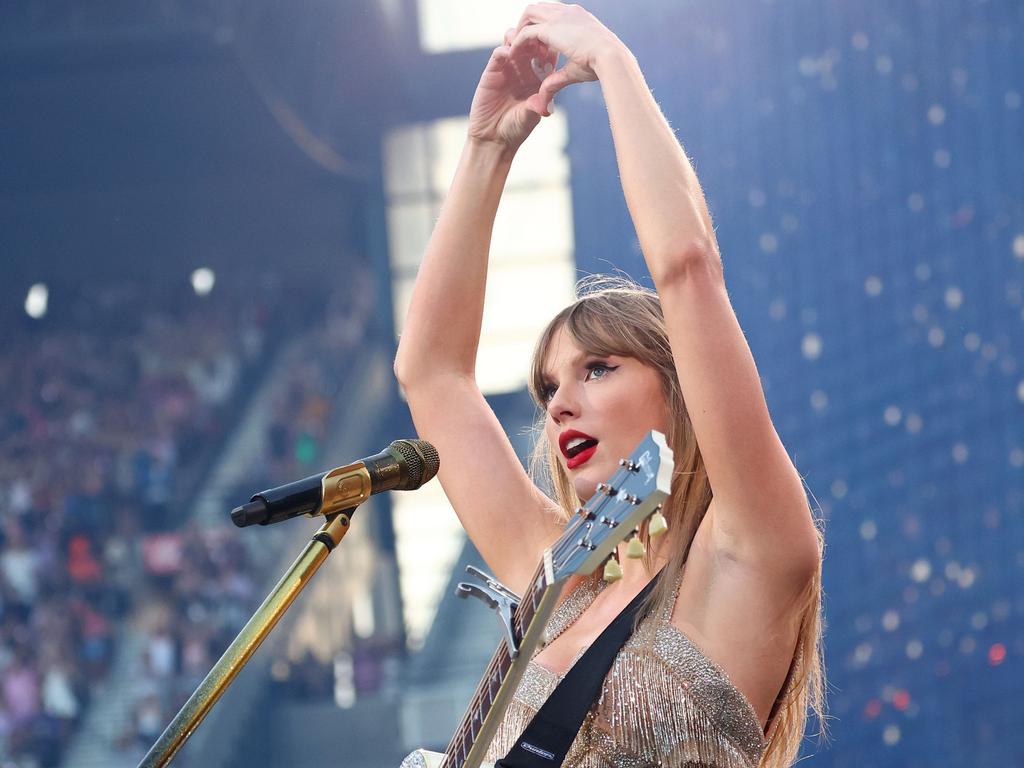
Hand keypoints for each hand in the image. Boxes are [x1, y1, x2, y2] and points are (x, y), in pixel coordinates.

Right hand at [467, 29, 558, 149]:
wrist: (493, 138)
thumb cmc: (516, 129)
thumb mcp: (530, 117)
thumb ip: (536, 107)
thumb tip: (547, 106)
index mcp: (539, 78)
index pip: (547, 55)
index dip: (551, 47)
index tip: (555, 44)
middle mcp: (524, 70)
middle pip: (531, 42)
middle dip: (536, 36)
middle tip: (539, 36)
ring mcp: (508, 68)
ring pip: (514, 42)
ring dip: (519, 37)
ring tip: (523, 42)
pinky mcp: (492, 71)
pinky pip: (498, 54)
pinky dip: (504, 49)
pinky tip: (508, 53)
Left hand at [510, 3, 624, 115]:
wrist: (611, 57)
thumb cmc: (602, 65)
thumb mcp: (577, 68)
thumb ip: (559, 77)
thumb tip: (548, 93)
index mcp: (579, 17)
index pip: (554, 13)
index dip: (543, 26)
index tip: (538, 45)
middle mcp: (568, 12)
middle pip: (539, 7)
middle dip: (528, 22)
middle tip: (522, 42)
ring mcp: (559, 17)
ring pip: (530, 13)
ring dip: (521, 28)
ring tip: (515, 46)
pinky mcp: (550, 29)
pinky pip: (527, 31)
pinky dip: (518, 42)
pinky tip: (514, 54)